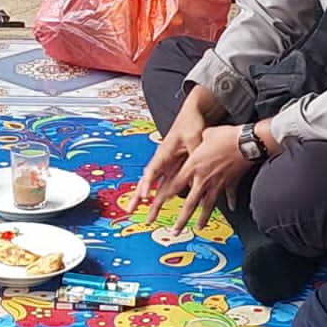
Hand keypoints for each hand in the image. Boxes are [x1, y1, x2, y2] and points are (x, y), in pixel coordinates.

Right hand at [127, 96, 207, 217]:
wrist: (193, 114)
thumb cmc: (191, 123)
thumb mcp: (194, 138)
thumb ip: (193, 155)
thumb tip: (195, 172)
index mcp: (164, 151)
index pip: (152, 170)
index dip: (147, 183)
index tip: (144, 195)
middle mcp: (162, 159)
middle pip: (147, 180)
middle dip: (138, 195)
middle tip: (131, 209)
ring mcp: (166, 163)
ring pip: (154, 184)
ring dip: (147, 198)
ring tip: (143, 213)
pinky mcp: (173, 166)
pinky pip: (165, 182)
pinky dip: (160, 194)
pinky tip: (159, 204)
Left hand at [149, 125, 248, 233]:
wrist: (247, 142)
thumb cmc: (226, 136)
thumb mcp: (207, 134)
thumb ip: (201, 140)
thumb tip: (201, 138)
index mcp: (194, 165)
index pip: (176, 184)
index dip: (166, 196)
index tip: (160, 205)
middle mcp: (204, 178)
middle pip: (190, 203)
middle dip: (182, 219)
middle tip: (175, 230)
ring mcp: (218, 183)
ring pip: (208, 205)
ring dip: (203, 218)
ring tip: (198, 227)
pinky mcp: (231, 182)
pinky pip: (230, 195)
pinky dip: (231, 202)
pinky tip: (231, 209)